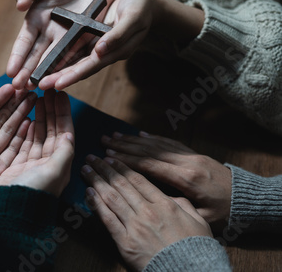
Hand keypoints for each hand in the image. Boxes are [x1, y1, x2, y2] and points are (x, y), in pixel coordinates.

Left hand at [0, 84, 36, 196]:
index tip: (11, 88)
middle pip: (0, 121)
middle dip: (14, 105)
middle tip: (28, 91)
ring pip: (9, 132)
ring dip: (21, 115)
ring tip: (33, 100)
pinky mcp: (0, 168)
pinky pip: (14, 149)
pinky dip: (22, 136)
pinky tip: (30, 121)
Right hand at [0, 90, 74, 196]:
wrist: (8, 210)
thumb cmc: (33, 191)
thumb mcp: (53, 171)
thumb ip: (64, 152)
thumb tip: (70, 134)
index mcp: (60, 164)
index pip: (65, 132)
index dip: (63, 113)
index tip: (61, 95)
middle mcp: (48, 163)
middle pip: (52, 131)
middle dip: (51, 110)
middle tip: (48, 91)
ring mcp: (32, 163)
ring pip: (38, 134)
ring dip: (40, 116)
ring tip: (37, 98)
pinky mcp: (17, 164)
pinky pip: (25, 142)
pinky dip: (26, 128)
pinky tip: (27, 116)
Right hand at [6, 0, 125, 89]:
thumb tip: (19, 5)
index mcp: (36, 23)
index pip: (24, 44)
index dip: (17, 57)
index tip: (10, 72)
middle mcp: (49, 38)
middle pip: (36, 58)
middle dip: (27, 73)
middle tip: (20, 87)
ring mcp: (67, 44)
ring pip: (54, 63)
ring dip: (46, 76)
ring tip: (38, 88)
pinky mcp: (84, 47)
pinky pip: (75, 60)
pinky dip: (68, 71)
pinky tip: (61, 82)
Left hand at [82, 155, 211, 271]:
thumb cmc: (195, 250)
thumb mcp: (198, 221)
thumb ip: (183, 204)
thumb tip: (172, 197)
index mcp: (164, 204)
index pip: (138, 180)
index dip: (122, 166)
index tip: (111, 158)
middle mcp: (148, 211)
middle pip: (121, 184)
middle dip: (104, 168)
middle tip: (92, 158)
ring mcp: (135, 226)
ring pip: (111, 197)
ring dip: (96, 181)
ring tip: (86, 170)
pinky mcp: (126, 242)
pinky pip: (108, 219)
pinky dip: (96, 204)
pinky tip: (88, 192)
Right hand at [101, 131, 231, 227]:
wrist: (246, 197)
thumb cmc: (224, 211)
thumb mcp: (201, 216)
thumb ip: (175, 205)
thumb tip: (148, 198)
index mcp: (187, 179)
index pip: (150, 166)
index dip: (128, 160)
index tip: (109, 156)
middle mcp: (186, 162)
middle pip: (150, 151)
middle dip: (124, 146)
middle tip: (104, 141)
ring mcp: (190, 155)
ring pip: (157, 144)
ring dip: (134, 140)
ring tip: (114, 135)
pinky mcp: (194, 153)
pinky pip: (169, 143)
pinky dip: (152, 138)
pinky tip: (139, 135)